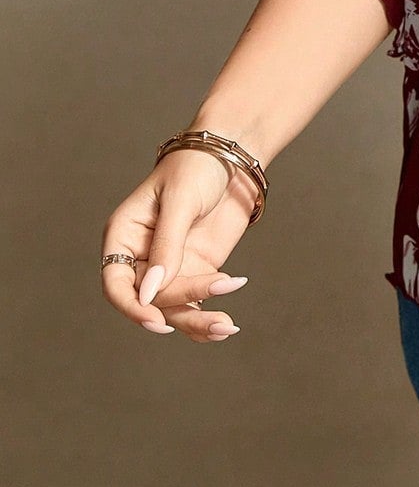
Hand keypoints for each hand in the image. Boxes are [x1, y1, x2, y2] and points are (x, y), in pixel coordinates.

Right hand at [101, 148, 257, 342]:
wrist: (233, 158)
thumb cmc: (197, 168)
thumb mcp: (179, 202)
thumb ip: (166, 246)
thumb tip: (150, 293)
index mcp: (123, 235)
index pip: (116, 283)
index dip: (132, 307)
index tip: (157, 322)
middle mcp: (142, 256)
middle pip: (150, 299)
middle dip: (181, 304)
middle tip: (220, 291)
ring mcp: (169, 267)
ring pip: (174, 308)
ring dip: (197, 321)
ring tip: (226, 326)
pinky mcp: (196, 270)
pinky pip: (195, 303)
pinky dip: (207, 319)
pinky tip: (226, 328)